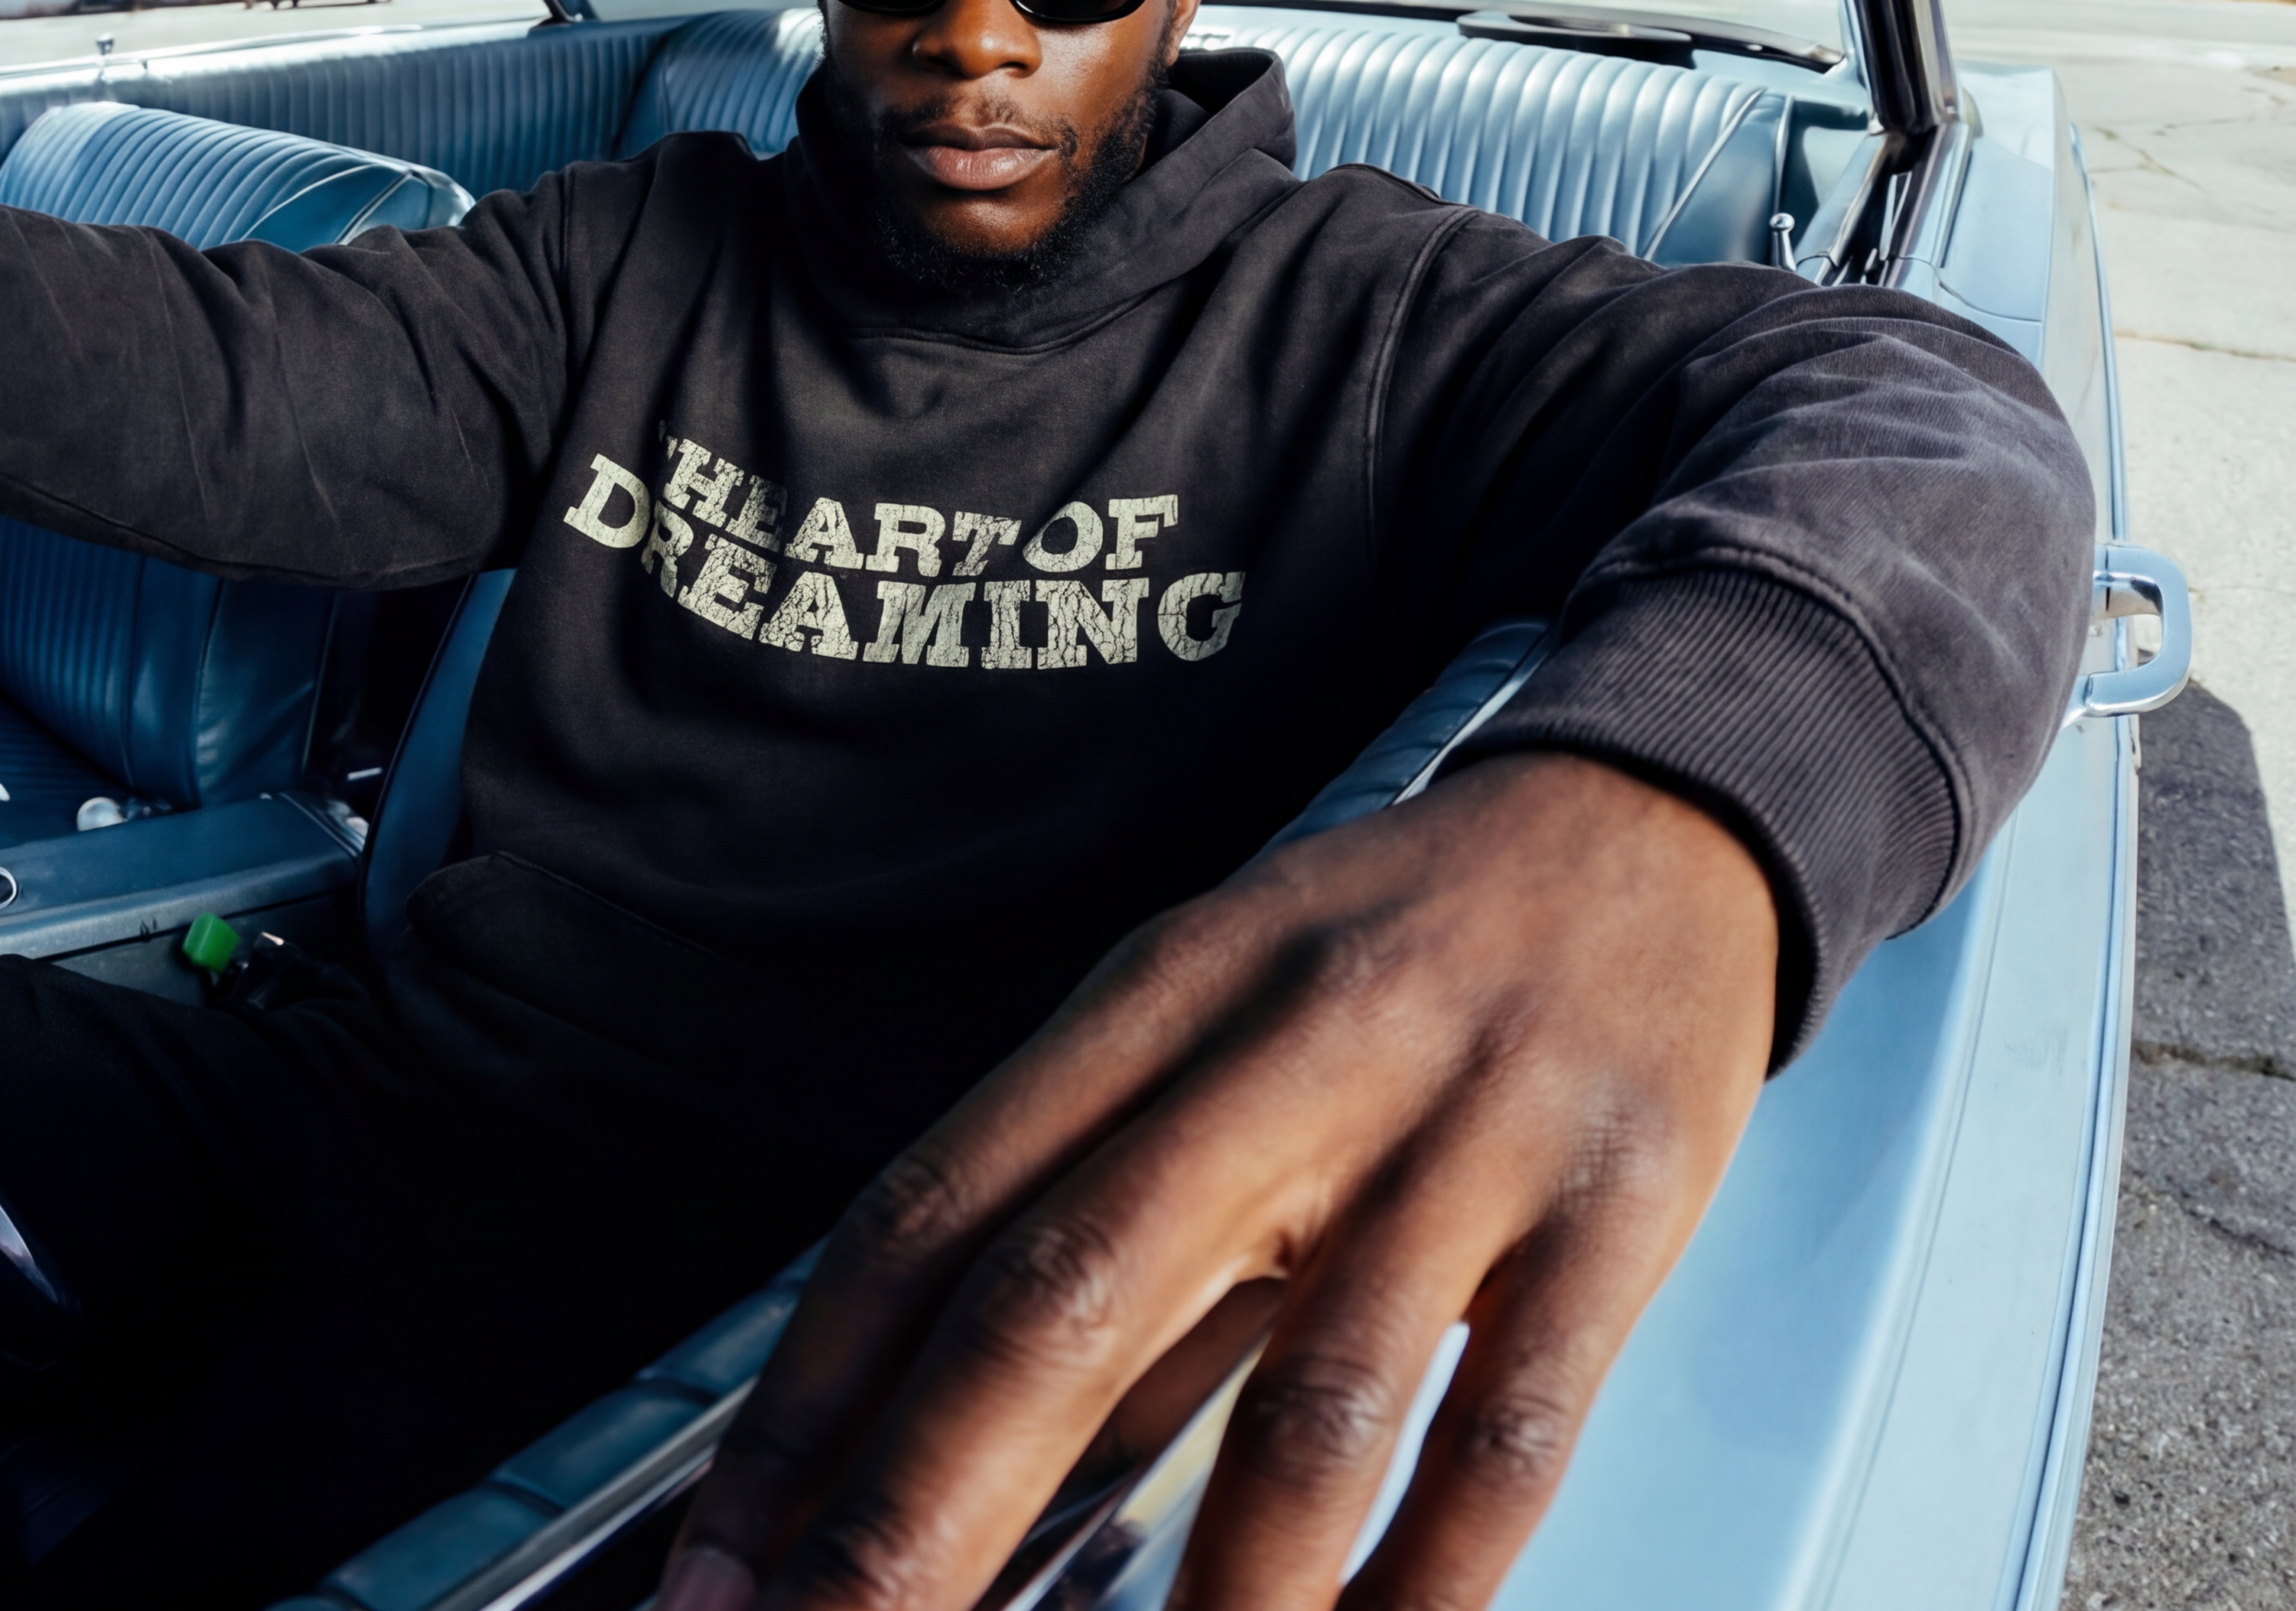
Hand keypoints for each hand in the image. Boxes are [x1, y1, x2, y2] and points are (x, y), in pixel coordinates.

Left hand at [662, 751, 1776, 1610]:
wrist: (1642, 828)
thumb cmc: (1386, 946)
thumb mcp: (1211, 1011)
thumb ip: (1098, 1203)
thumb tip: (950, 1446)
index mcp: (1155, 990)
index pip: (938, 1204)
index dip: (811, 1397)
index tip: (719, 1561)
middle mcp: (1285, 1048)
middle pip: (1067, 1294)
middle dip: (921, 1509)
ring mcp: (1458, 1127)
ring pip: (1309, 1400)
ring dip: (1212, 1604)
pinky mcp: (1614, 1204)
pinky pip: (1508, 1429)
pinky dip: (1425, 1584)